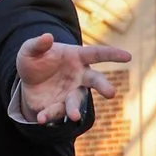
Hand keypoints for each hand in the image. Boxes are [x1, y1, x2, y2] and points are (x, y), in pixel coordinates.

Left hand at [16, 31, 131, 121]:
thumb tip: (47, 37)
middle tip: (111, 93)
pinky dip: (49, 116)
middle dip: (103, 86)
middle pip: (95, 80)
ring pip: (76, 101)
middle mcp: (79, 76)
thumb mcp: (30, 50)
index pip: (97, 54)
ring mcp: (70, 92)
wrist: (27, 82)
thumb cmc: (35, 60)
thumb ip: (38, 44)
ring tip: (73, 116)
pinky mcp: (59, 106)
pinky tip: (41, 119)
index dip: (113, 55)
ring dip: (74, 109)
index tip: (128, 57)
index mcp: (77, 57)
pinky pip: (56, 112)